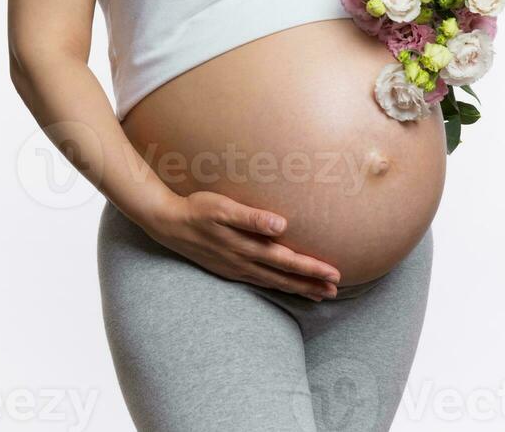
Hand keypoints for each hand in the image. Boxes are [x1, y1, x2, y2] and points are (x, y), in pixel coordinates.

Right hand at [141, 189, 340, 300]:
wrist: (169, 224)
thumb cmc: (198, 209)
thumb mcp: (224, 208)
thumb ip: (253, 218)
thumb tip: (282, 226)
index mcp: (247, 248)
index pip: (287, 261)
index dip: (311, 269)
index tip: (335, 275)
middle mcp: (244, 263)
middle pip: (284, 277)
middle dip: (311, 285)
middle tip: (335, 291)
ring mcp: (236, 269)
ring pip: (273, 282)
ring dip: (297, 288)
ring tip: (318, 295)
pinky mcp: (228, 269)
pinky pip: (260, 282)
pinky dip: (278, 286)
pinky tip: (283, 286)